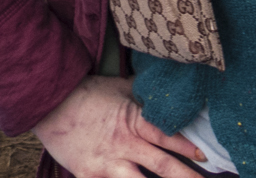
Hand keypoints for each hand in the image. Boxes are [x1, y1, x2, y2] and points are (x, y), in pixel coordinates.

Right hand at [33, 76, 205, 177]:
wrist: (50, 103)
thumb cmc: (88, 93)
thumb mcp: (121, 87)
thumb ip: (145, 94)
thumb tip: (168, 87)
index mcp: (133, 121)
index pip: (167, 136)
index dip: (187, 147)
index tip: (205, 157)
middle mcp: (124, 145)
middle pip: (162, 167)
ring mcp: (107, 164)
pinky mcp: (89, 176)